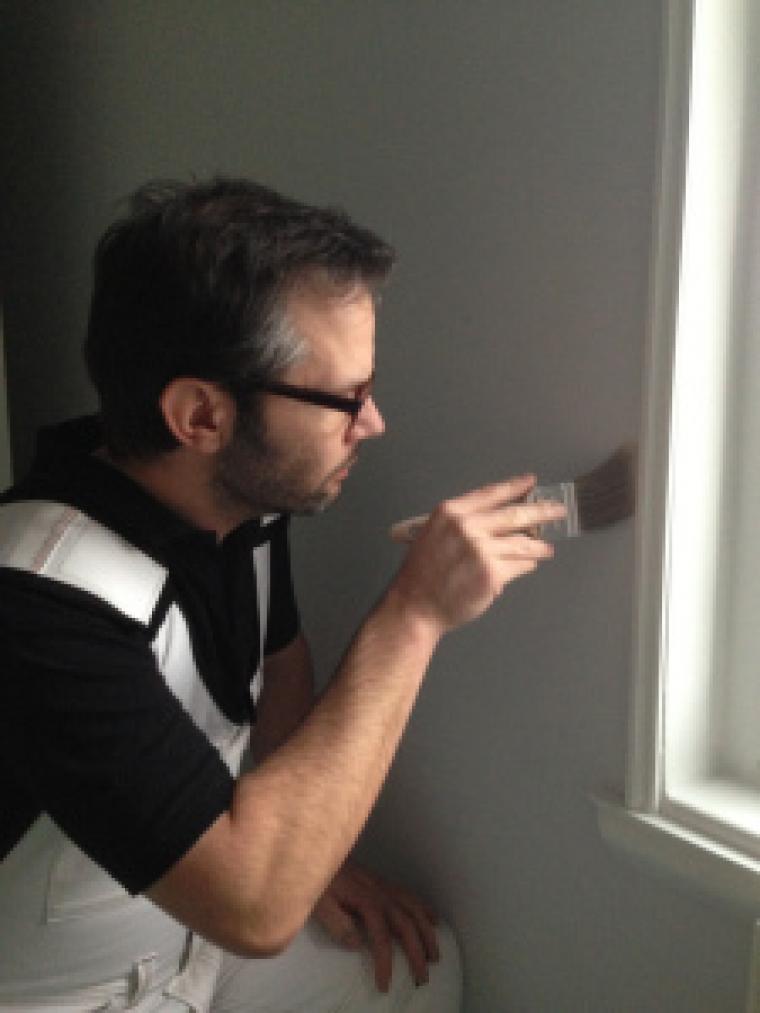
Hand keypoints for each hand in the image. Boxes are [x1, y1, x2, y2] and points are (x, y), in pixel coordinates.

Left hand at [313, 862, 439, 992]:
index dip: (385, 961)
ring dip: (426, 932)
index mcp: (365, 901)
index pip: (381, 936)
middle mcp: (380, 893)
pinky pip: (409, 895)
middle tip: (423, 977)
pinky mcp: (382, 882)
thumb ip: (337, 923)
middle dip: (417, 951)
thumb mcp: (320, 905)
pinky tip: (432, 919)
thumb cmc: (317, 882)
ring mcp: (383, 886)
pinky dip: (424, 908)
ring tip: (434, 955)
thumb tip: (358, 944)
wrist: (316, 854)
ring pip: (413, 909)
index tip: (385, 984)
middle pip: (405, 923)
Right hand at [391, 474, 565, 635]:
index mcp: (451, 513)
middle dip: (541, 511)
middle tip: (557, 510)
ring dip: (538, 546)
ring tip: (546, 547)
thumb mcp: (434, 535)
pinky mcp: (492, 574)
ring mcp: (481, 550)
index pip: (491, 493)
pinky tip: (530, 564)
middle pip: (514, 515)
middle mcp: (467, 527)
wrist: (415, 605)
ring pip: (522, 543)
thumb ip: (463, 524)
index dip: (514, 487)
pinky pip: (519, 565)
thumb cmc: (422, 574)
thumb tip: (499, 520)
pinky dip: (527, 565)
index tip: (530, 482)